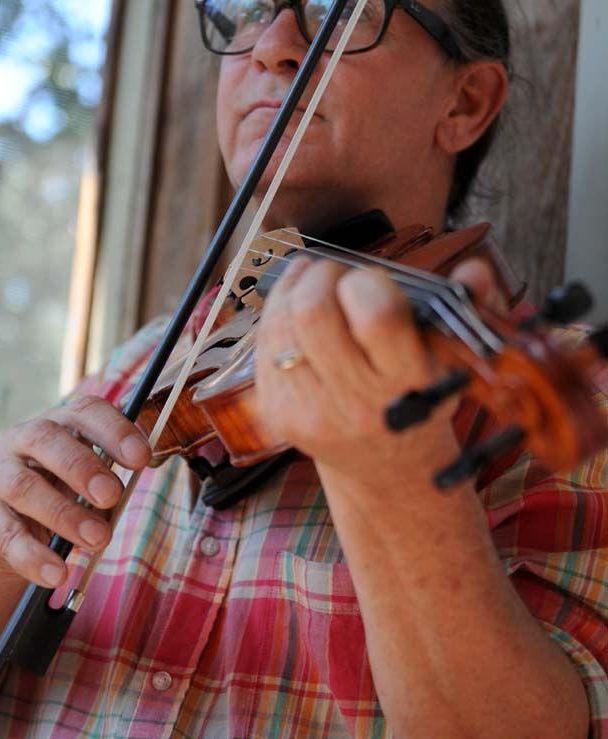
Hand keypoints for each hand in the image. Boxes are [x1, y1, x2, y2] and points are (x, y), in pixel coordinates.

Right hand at [0, 396, 150, 588]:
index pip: (85, 412)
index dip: (114, 431)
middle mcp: (23, 438)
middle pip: (48, 441)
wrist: (12, 532)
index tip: (140, 457)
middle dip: (83, 468)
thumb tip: (131, 485)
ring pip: (23, 487)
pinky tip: (57, 574)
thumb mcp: (89, 482)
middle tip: (112, 496)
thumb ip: (109, 480)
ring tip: (98, 539)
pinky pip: (7, 535)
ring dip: (64, 515)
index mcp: (60, 423)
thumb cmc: (63, 494)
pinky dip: (34, 557)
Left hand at [254, 253, 505, 482]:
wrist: (387, 467)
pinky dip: (277, 313)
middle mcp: (358, 403)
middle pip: (314, 311)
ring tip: (316, 284)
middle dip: (322, 276)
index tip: (372, 281)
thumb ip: (468, 306)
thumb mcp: (453, 360)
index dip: (367, 282)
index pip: (377, 314)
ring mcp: (311, 411)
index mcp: (407, 385)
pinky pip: (264, 342)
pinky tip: (296, 308)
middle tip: (337, 275)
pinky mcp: (279, 413)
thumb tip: (473, 271)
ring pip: (281, 322)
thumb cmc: (420, 399)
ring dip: (295, 289)